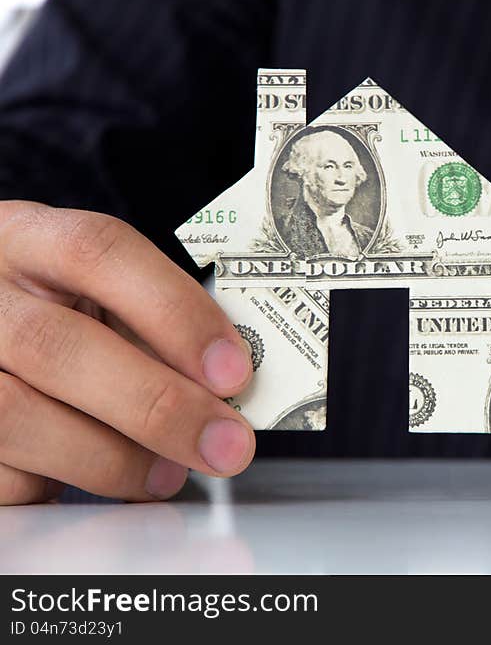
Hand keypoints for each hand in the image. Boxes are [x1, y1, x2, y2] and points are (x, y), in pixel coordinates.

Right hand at [0, 201, 254, 503]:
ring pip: (17, 416)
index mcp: (26, 239)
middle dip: (158, 406)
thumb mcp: (98, 295)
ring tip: (167, 474)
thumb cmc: (58, 314)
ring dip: (112, 459)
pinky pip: (1, 474)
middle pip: (58, 346)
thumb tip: (226, 391)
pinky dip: (61, 485)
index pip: (98, 252)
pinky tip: (105, 483)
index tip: (233, 371)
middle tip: (225, 445)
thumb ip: (152, 327)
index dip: (174, 312)